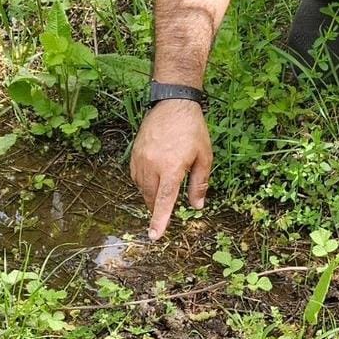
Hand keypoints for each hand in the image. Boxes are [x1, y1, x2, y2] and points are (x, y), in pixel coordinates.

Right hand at [130, 100, 212, 240]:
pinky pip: (136, 176)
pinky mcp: (134, 153)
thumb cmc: (192, 129)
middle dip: (157, 207)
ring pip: (142, 188)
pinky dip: (144, 182)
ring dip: (151, 194)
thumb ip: (200, 183)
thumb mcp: (204, 156)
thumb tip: (197, 206)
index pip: (164, 200)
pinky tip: (153, 177)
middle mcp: (153, 165)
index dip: (159, 220)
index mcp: (172, 167)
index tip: (154, 235)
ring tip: (163, 187)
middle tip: (166, 209)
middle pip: (151, 197)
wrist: (173, 103)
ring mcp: (141, 158)